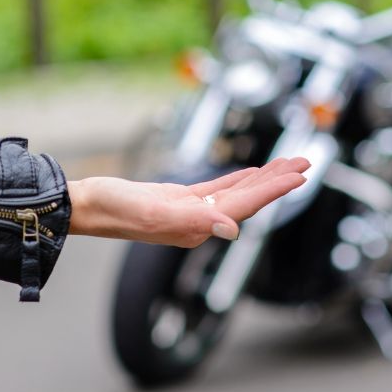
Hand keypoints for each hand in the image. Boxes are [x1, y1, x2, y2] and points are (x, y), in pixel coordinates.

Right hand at [67, 157, 309, 247]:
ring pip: (236, 192)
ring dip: (263, 178)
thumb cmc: (112, 208)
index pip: (246, 205)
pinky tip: (251, 173)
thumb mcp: (152, 211)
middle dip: (278, 181)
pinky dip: (238, 179)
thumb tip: (233, 229)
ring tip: (288, 165)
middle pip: (248, 199)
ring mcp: (189, 211)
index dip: (274, 189)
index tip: (300, 175)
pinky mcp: (178, 199)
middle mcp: (199, 221)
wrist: (85, 206)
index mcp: (197, 225)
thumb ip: (193, 220)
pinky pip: (217, 189)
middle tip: (307, 163)